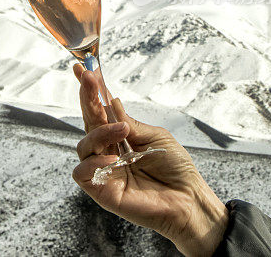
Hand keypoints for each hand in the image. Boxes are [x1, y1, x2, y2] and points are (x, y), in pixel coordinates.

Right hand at [71, 63, 228, 256]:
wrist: (189, 199)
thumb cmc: (176, 169)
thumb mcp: (155, 137)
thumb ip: (130, 122)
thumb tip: (111, 101)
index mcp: (120, 138)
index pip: (98, 112)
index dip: (89, 93)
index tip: (83, 70)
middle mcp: (108, 151)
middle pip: (87, 123)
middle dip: (86, 99)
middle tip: (88, 80)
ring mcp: (103, 171)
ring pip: (83, 146)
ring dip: (100, 133)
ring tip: (122, 132)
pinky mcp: (101, 191)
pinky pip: (81, 173)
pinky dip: (92, 163)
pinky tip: (111, 160)